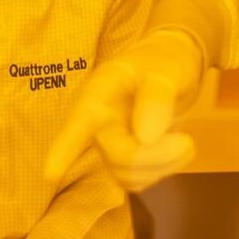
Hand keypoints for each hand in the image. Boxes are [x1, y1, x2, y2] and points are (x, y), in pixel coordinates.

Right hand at [44, 29, 204, 190]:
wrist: (174, 66)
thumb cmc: (166, 59)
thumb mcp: (168, 69)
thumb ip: (157, 97)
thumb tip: (145, 136)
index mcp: (100, 93)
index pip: (78, 124)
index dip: (63, 150)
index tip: (49, 174)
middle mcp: (97, 121)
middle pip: (117, 156)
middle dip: (154, 157)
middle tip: (188, 143)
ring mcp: (108, 141)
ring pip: (127, 175)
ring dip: (161, 167)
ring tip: (186, 144)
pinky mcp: (123, 157)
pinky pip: (138, 178)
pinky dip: (162, 171)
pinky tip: (178, 152)